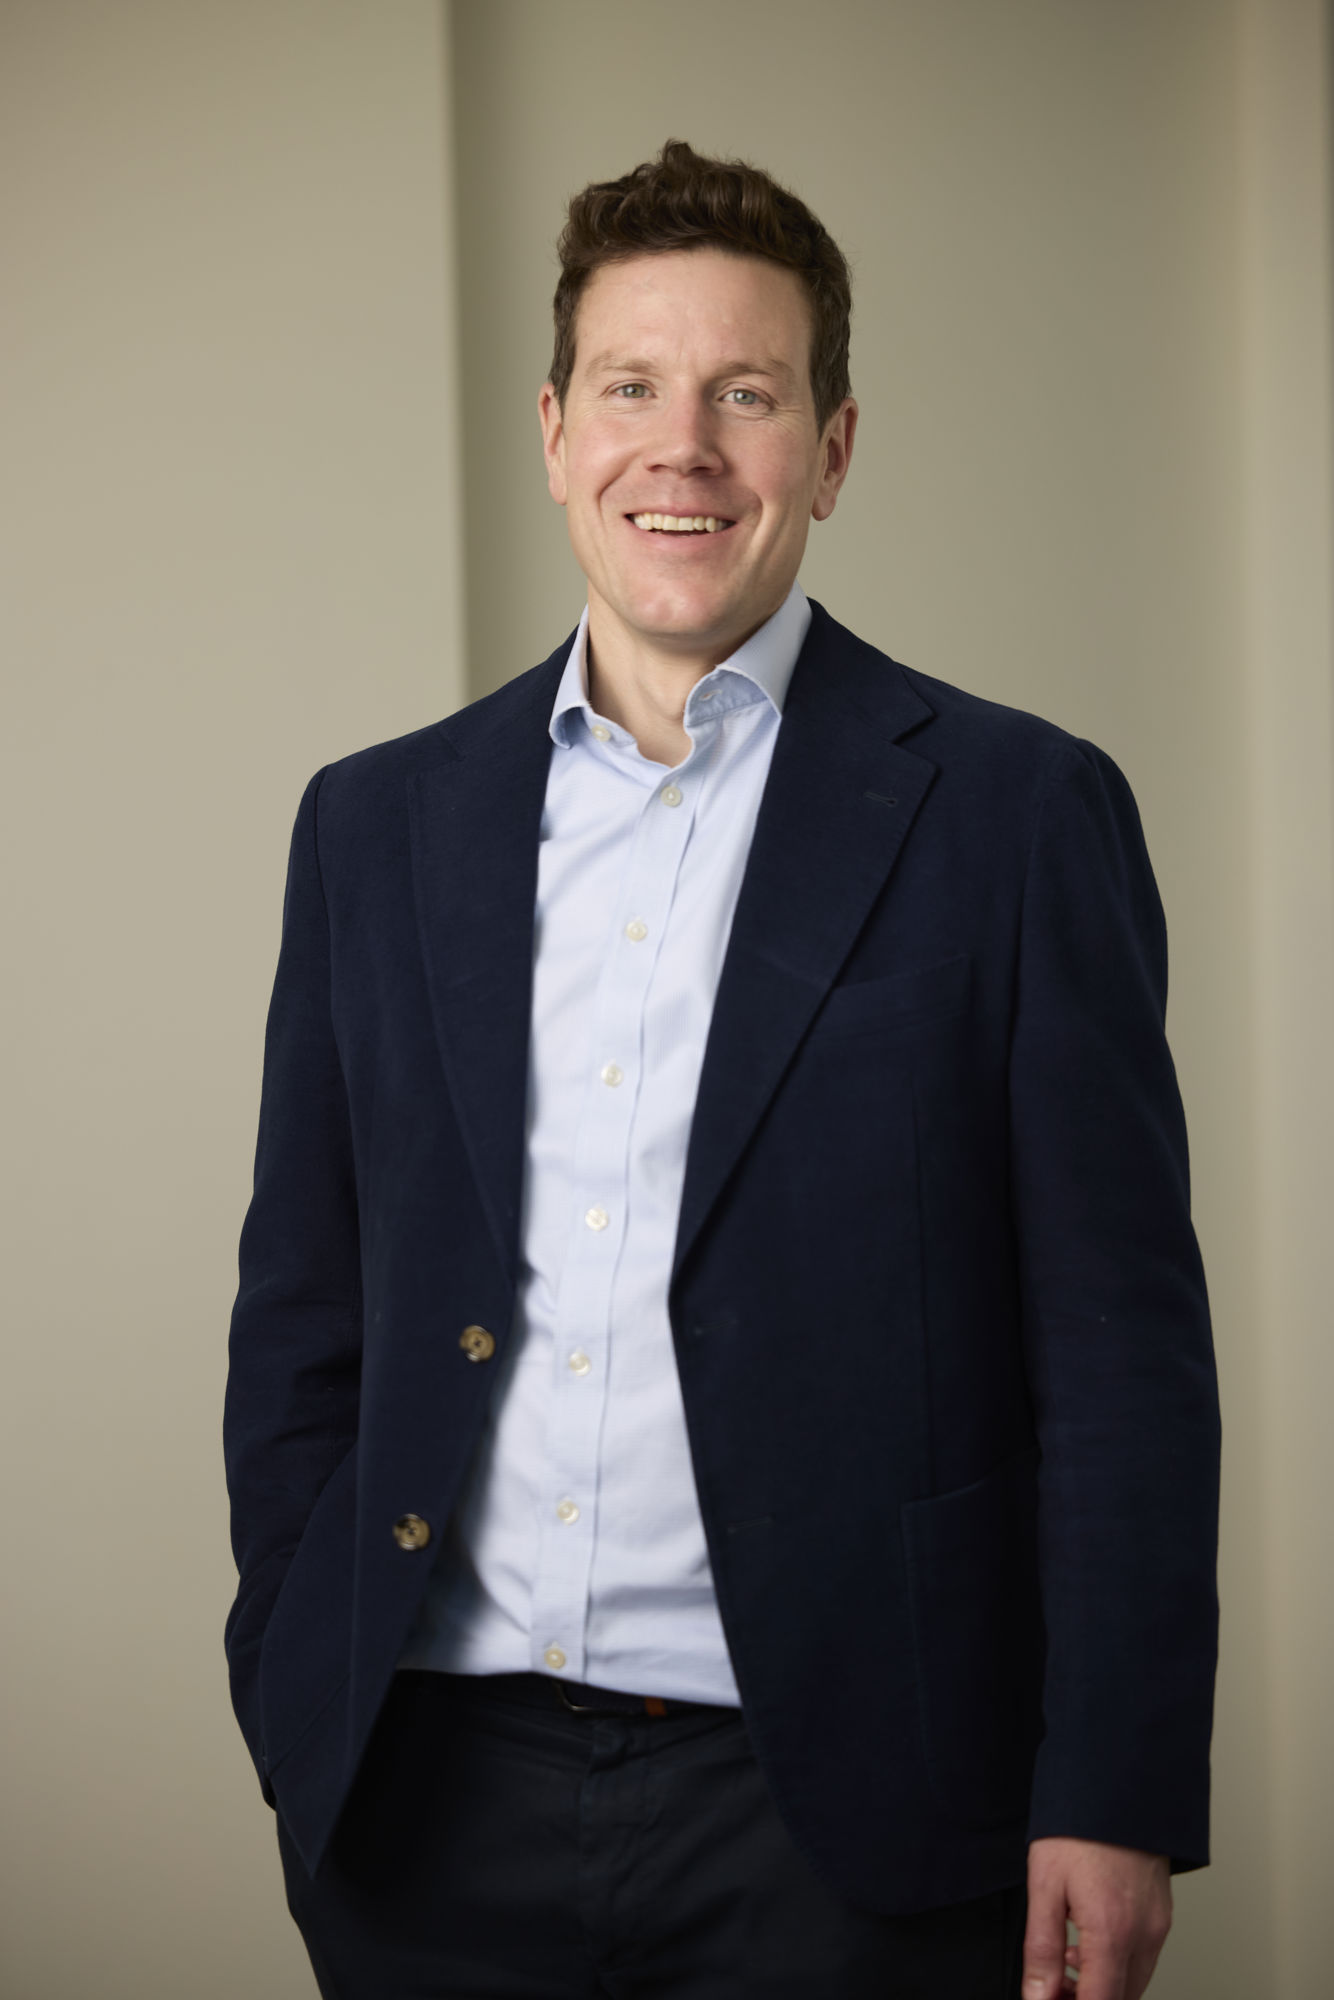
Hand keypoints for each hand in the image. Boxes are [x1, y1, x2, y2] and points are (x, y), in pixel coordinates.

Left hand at [1023, 1837, 1171, 1999]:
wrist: (1116, 1783)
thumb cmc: (1078, 1827)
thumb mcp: (1044, 1885)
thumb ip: (1041, 1949)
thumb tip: (1038, 1996)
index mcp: (1112, 1932)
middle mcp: (1144, 1935)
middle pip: (1121, 1998)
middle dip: (1088, 1998)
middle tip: (1053, 1984)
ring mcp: (1159, 1925)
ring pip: (1134, 1981)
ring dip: (1103, 1984)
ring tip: (1066, 1958)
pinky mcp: (1163, 1913)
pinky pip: (1144, 1957)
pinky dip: (1118, 1963)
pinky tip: (1090, 1939)